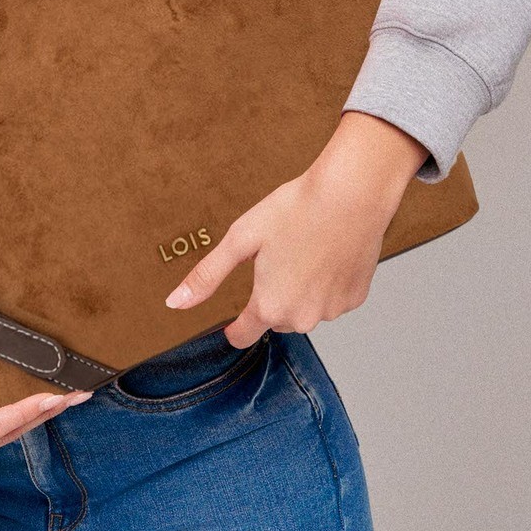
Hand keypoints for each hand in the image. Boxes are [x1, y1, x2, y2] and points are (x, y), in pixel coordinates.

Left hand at [161, 111, 429, 347]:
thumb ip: (207, 277)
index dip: (234, 328)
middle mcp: (304, 317)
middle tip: (272, 259)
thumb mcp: (240, 240)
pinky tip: (323, 254)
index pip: (244, 335)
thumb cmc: (295, 211)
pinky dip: (324, 283)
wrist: (350, 195)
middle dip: (269, 298)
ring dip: (298, 291)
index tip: (230, 324)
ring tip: (299, 252)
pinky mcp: (356, 297)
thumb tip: (175, 303)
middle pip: (276, 319)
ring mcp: (334, 310)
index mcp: (270, 306)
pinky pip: (331, 298)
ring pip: (305, 309)